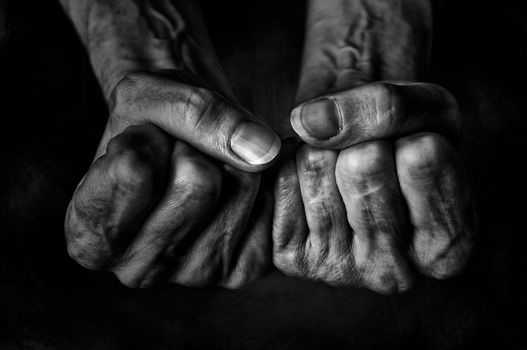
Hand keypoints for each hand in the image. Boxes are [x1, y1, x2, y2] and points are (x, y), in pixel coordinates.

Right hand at [65, 71, 279, 287]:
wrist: (183, 139)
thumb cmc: (151, 120)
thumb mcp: (147, 94)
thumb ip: (194, 111)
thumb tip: (261, 152)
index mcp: (91, 237)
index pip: (136, 170)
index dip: (145, 137)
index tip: (139, 140)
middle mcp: (139, 270)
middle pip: (199, 182)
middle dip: (195, 148)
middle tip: (180, 153)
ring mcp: (196, 275)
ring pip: (243, 185)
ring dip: (232, 159)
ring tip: (207, 168)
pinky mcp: (244, 268)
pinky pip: (274, 201)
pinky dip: (266, 174)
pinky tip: (239, 181)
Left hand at [273, 81, 475, 293]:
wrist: (361, 156)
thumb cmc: (406, 137)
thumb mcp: (426, 109)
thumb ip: (385, 106)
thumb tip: (310, 122)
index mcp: (448, 250)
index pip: (419, 156)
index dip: (412, 134)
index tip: (414, 152)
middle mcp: (394, 274)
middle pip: (360, 163)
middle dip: (364, 140)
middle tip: (372, 157)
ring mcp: (339, 269)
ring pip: (316, 163)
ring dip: (326, 146)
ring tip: (343, 168)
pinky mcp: (292, 256)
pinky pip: (282, 177)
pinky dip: (293, 159)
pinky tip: (315, 179)